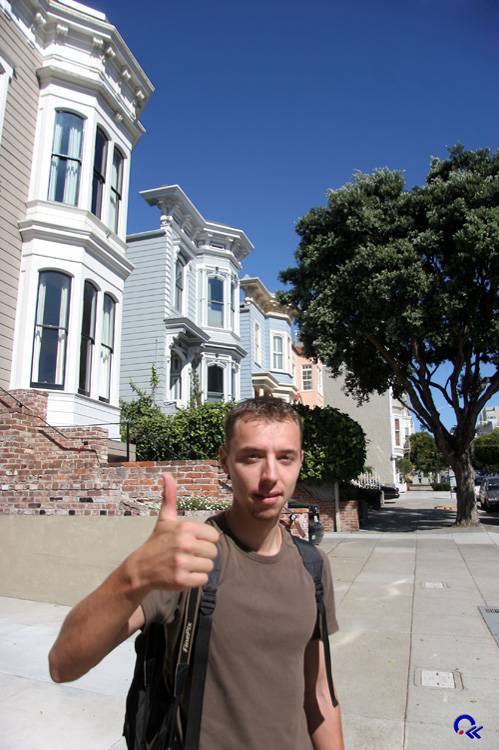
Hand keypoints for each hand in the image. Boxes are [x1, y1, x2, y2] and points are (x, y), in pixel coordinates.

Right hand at [134, 472, 219, 591]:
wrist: (140, 568)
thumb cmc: (157, 542)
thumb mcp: (164, 519)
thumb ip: (170, 497)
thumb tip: (166, 474)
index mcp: (185, 528)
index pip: (214, 536)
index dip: (205, 541)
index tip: (192, 543)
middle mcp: (184, 544)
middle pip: (214, 552)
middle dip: (203, 555)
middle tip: (188, 555)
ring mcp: (182, 563)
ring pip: (210, 567)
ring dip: (200, 568)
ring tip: (186, 564)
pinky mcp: (181, 580)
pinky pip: (203, 580)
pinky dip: (196, 580)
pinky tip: (183, 575)